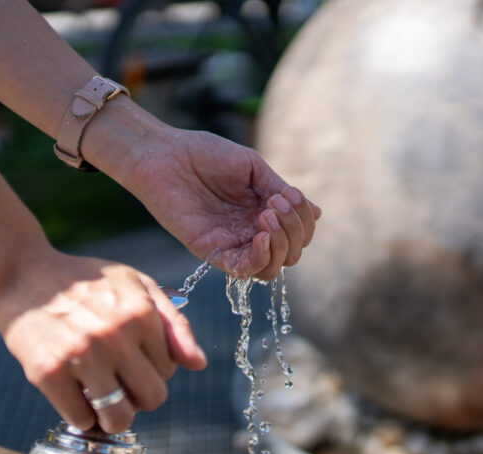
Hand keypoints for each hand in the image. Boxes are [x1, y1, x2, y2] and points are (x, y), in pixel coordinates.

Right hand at [0, 250, 206, 432]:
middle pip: (152, 399)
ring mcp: (81, 355)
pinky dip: (80, 416)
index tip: (129, 361)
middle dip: (138, 397)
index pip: (168, 371)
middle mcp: (115, 334)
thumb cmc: (84, 282)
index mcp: (140, 312)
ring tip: (100, 398)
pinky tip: (73, 394)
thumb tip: (198, 364)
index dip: (150, 370)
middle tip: (117, 383)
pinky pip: (81, 421)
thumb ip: (173, 323)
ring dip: (113, 417)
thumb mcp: (135, 285)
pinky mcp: (48, 373)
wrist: (22, 274)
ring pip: (119, 418)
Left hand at [122, 129, 320, 279]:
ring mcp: (232, 244)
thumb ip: (279, 190)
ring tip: (267, 216)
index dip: (304, 220)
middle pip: (290, 255)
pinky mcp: (211, 251)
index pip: (298, 234)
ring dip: (281, 245)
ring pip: (271, 268)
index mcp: (262, 212)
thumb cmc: (204, 155)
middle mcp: (250, 233)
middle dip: (295, 231)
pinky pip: (242, 270)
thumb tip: (318, 213)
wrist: (165, 155)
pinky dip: (260, 258)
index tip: (290, 195)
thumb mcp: (252, 168)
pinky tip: (261, 235)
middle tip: (277, 204)